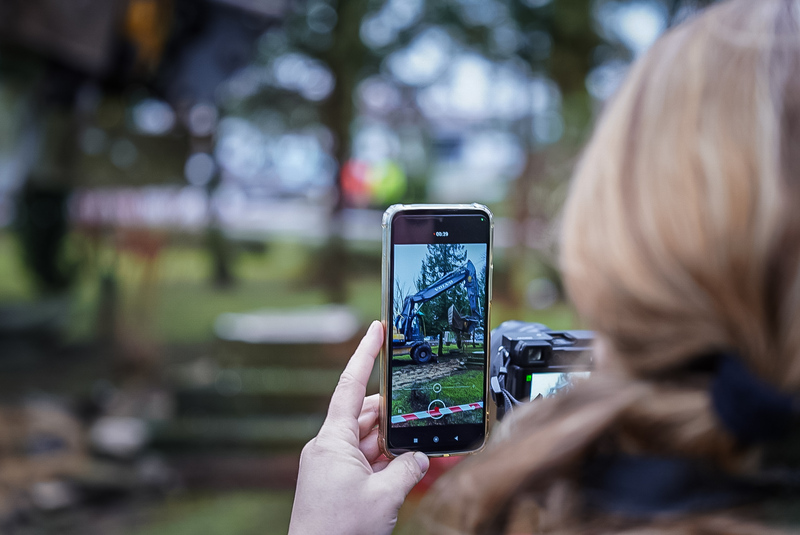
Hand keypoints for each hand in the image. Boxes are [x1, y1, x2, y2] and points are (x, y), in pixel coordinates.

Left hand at [288, 321, 429, 534]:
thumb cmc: (338, 533)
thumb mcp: (384, 497)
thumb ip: (408, 470)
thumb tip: (420, 458)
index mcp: (332, 441)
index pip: (350, 386)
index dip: (364, 354)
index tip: (375, 330)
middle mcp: (329, 448)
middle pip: (366, 415)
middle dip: (394, 412)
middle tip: (421, 406)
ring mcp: (332, 466)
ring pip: (369, 440)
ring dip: (393, 442)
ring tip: (421, 444)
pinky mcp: (337, 483)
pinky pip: (365, 461)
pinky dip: (386, 461)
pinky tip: (407, 466)